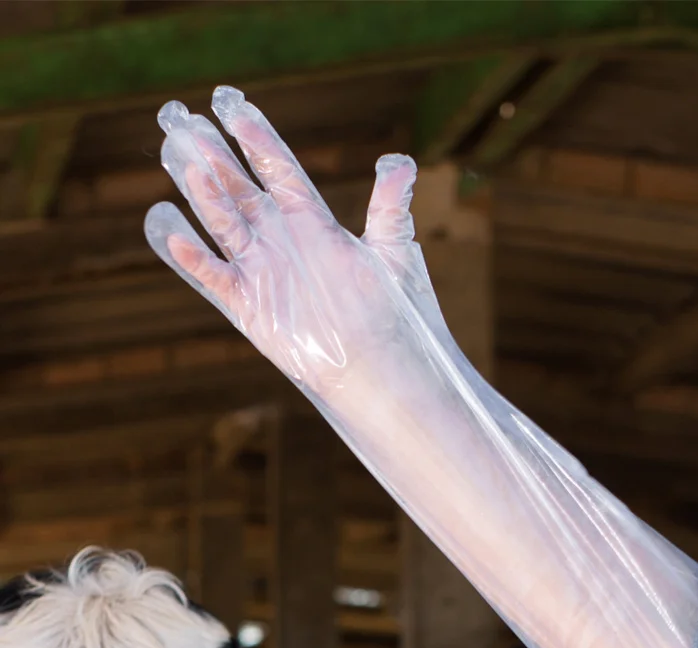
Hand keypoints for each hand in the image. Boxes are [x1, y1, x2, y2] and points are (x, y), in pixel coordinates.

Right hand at [144, 88, 438, 396]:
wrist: (377, 366)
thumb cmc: (390, 312)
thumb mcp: (393, 252)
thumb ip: (390, 207)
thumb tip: (400, 161)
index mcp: (312, 222)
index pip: (278, 170)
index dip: (257, 140)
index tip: (234, 109)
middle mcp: (281, 240)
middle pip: (241, 191)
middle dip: (216, 159)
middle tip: (188, 123)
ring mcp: (262, 270)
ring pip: (224, 225)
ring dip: (204, 197)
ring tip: (185, 163)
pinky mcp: (249, 303)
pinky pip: (215, 276)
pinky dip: (195, 258)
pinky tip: (175, 232)